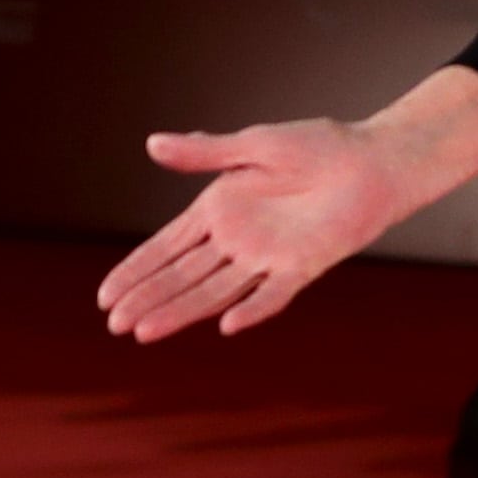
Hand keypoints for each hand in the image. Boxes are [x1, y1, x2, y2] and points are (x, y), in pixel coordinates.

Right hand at [98, 70, 477, 341]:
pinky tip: (226, 327)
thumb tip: (151, 144)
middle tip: (115, 324)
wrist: (372, 161)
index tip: (105, 297)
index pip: (166, 247)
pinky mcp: (302, 267)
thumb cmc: (317, 147)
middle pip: (183, 276)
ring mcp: (266, 258)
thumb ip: (205, 153)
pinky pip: (273, 295)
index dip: (136, 270)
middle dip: (148, 298)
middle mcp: (236, 240)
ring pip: (214, 292)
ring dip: (181, 312)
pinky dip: (253, 310)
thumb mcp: (254, 145)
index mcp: (219, 210)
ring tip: (145, 333)